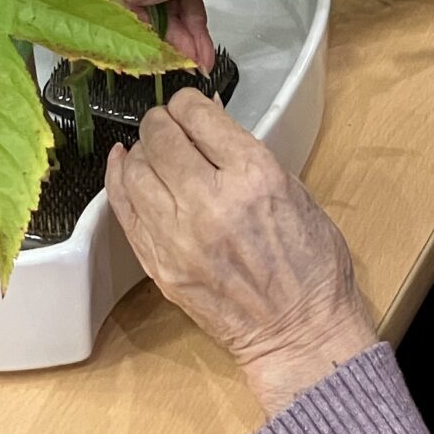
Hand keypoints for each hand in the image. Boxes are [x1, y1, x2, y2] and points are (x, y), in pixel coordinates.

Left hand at [106, 89, 379, 416]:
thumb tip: (212, 129)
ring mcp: (179, 237)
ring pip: (135, 170)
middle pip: (161, 138)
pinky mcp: (160, 265)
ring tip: (149, 146)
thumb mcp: (296, 193)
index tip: (189, 103)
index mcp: (254, 176)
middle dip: (161, 120)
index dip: (189, 101)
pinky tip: (124, 165)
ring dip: (141, 149)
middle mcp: (210, 202)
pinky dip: (120, 180)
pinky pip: (125, 210)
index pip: (199, 117)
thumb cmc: (313, 265)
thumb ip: (251, 158)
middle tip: (167, 122)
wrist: (300, 332)